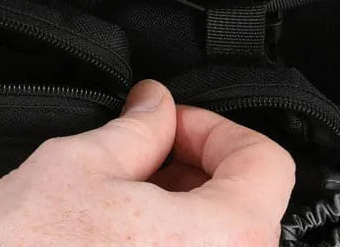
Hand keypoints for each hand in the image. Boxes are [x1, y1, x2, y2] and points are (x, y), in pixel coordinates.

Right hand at [0, 81, 294, 246]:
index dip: (212, 128)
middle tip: (134, 157)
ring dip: (173, 216)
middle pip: (246, 211)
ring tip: (111, 204)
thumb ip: (133, 131)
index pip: (266, 162)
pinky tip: (106, 246)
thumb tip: (155, 106)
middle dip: (189, 171)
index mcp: (226, 241)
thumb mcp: (73, 167)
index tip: (167, 126)